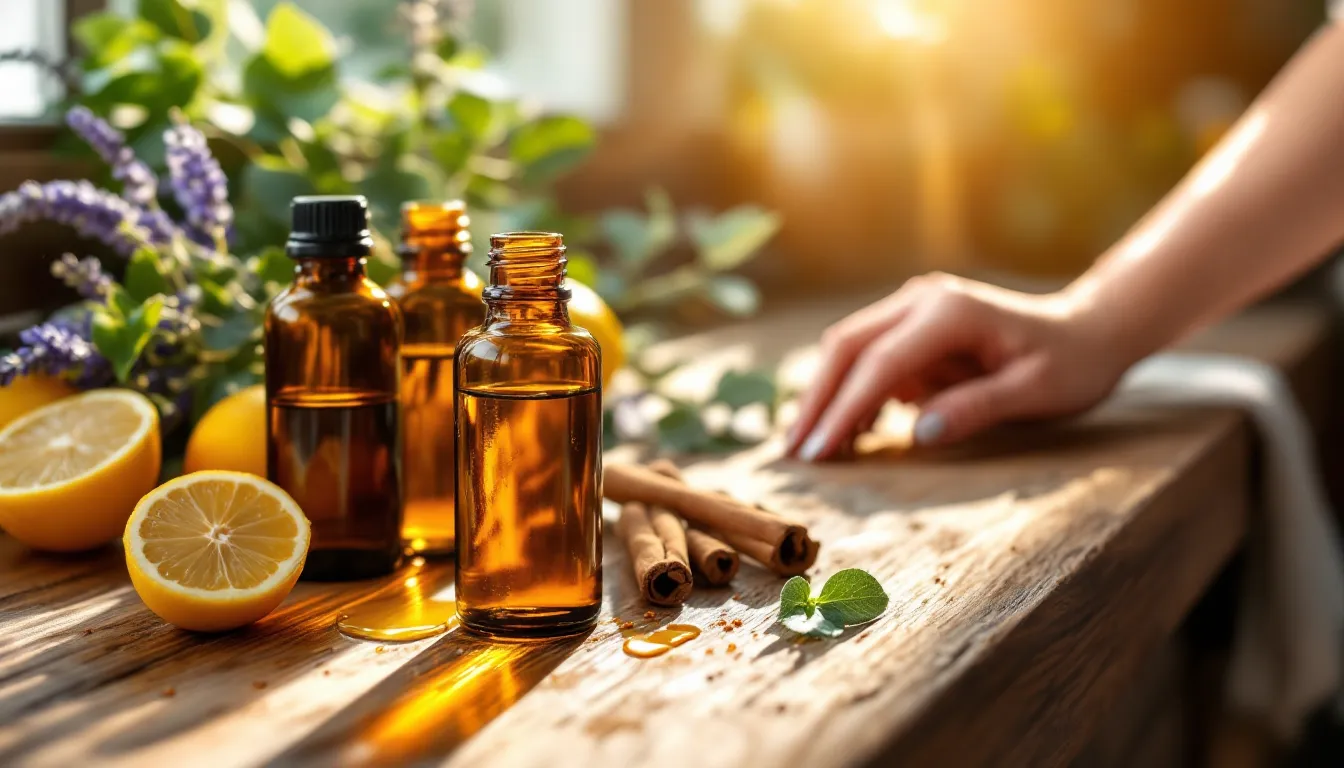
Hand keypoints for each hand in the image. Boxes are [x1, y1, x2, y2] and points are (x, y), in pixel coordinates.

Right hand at [784, 273, 1130, 460]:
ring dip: (826, 395)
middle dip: (816, 399)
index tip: (818, 454)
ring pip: (848, 349)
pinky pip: (868, 359)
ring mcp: (914, 309)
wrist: (1090, 331)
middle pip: (846, 346)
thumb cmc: (1071, 364)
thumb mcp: (1037, 392)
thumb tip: (918, 433)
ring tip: (810, 449)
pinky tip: (850, 434)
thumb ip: (977, 408)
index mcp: (948, 312)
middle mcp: (922, 300)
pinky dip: (850, 393)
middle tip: (793, 452)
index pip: (879, 364)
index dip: (843, 410)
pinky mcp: (913, 327)